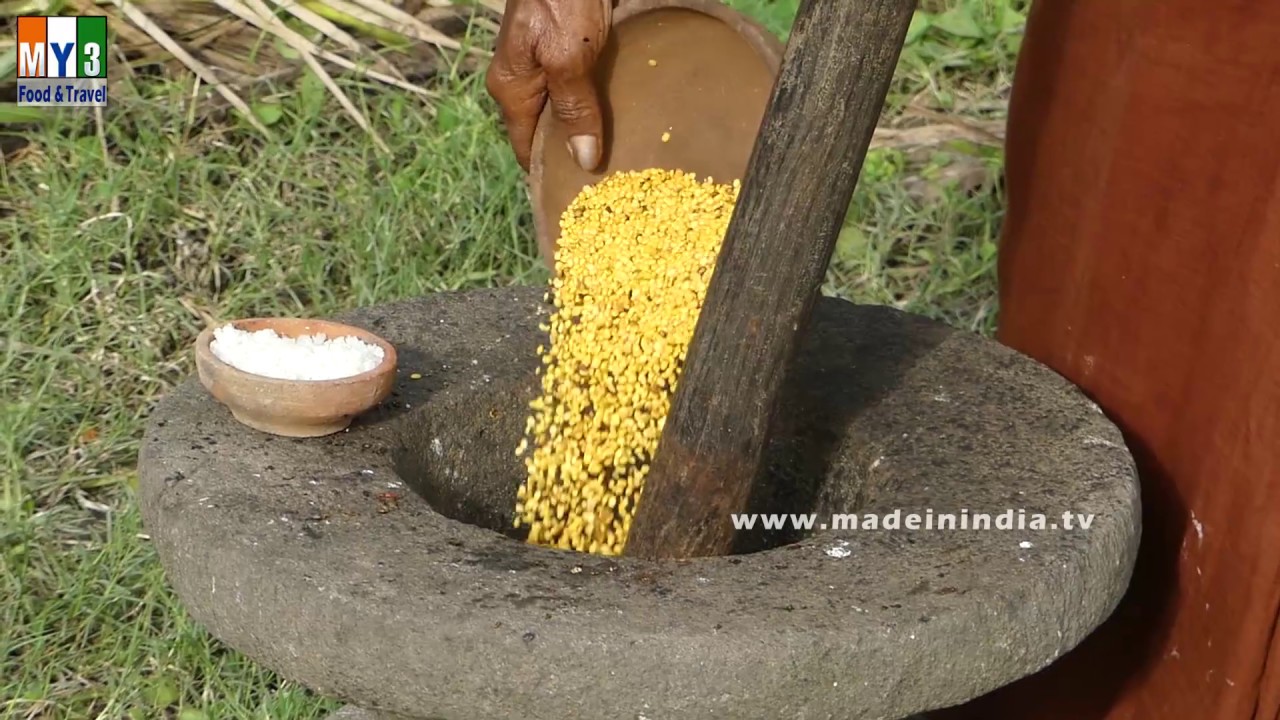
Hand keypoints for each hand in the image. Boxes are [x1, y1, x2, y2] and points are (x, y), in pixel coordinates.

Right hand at [486, 0, 611, 171]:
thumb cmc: (559, 0)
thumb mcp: (568, 58)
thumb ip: (575, 107)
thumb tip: (584, 162)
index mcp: (512, 90)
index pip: (526, 149)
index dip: (549, 173)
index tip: (579, 194)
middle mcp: (524, 82)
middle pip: (548, 131)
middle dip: (576, 152)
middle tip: (613, 177)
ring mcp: (544, 64)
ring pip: (568, 109)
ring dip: (592, 126)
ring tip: (622, 153)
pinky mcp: (567, 48)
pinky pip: (582, 86)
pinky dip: (600, 101)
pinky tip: (624, 114)